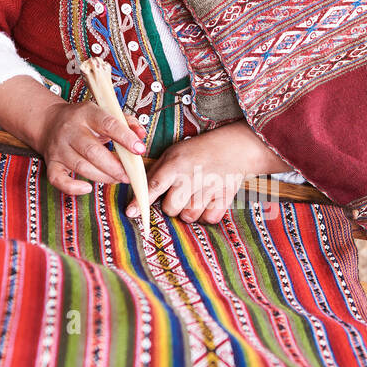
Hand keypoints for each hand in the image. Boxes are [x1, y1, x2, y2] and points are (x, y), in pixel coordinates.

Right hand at [37, 97, 145, 196]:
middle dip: (114, 167)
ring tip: (117, 179)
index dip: (125, 138)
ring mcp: (59, 148)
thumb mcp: (104, 113)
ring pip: (81, 167)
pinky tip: (87, 188)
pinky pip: (58, 179)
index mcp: (87, 114)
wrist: (50, 122)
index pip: (108, 124)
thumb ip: (126, 122)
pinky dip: (72, 188)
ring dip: (103, 177)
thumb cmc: (84, 121)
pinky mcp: (52, 163)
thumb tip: (141, 135)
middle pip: (93, 151)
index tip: (140, 149)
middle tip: (128, 175)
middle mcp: (71, 130)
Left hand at [127, 121, 284, 223]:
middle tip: (179, 194)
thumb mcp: (174, 153)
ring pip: (189, 217)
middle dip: (171, 206)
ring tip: (194, 197)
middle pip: (171, 208)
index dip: (141, 202)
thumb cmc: (199, 151)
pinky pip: (208, 219)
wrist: (235, 147)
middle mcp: (191, 177)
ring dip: (188, 211)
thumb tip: (137, 190)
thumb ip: (157, 172)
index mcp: (176, 165)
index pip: (154, 186)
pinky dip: (206, 215)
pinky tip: (207, 201)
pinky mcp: (224, 197)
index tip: (131, 213)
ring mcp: (209, 188)